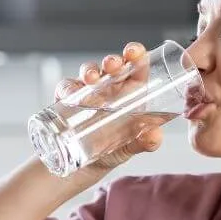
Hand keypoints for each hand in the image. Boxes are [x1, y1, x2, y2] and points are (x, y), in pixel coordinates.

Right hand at [53, 41, 163, 172]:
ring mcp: (89, 92)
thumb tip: (154, 135)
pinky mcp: (68, 101)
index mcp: (131, 91)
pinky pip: (66, 88)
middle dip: (112, 61)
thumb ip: (145, 141)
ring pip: (89, 71)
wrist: (85, 167)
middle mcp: (110, 88)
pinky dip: (67, 88)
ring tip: (92, 79)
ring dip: (90, 71)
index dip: (136, 54)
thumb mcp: (131, 147)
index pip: (136, 66)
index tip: (134, 53)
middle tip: (112, 66)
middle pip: (112, 65)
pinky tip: (70, 95)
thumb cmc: (113, 149)